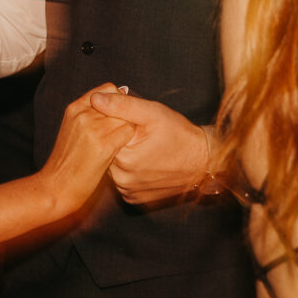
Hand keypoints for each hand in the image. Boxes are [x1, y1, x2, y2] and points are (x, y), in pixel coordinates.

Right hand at [39, 88, 140, 213]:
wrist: (55, 187)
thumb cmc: (68, 162)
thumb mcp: (72, 131)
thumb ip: (89, 116)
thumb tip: (112, 106)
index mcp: (75, 108)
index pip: (107, 90)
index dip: (118, 102)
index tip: (120, 116)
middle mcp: (83, 114)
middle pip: (119, 102)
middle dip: (126, 115)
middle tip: (126, 130)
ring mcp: (93, 128)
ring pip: (125, 117)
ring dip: (129, 128)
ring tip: (124, 142)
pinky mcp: (103, 145)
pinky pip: (128, 132)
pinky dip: (130, 140)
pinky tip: (124, 150)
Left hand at [86, 90, 223, 204]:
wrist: (203, 162)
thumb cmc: (180, 135)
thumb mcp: (153, 113)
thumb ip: (122, 106)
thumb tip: (95, 99)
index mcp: (123, 158)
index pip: (104, 135)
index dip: (116, 124)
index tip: (134, 123)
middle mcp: (122, 180)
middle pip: (108, 152)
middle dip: (120, 140)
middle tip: (142, 135)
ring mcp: (128, 191)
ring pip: (114, 166)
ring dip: (124, 155)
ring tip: (146, 149)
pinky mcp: (134, 198)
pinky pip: (123, 179)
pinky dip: (130, 170)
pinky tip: (145, 162)